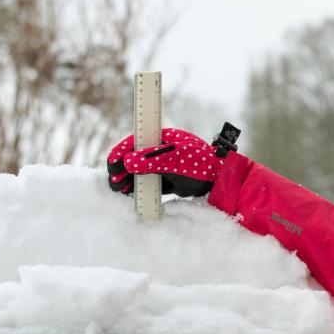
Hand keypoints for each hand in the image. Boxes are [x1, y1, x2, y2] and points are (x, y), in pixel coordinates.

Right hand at [106, 128, 225, 197]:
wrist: (221, 180)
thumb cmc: (202, 164)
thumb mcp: (177, 159)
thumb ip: (153, 161)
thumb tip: (128, 163)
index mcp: (163, 139)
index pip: (136, 142)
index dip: (121, 152)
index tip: (112, 164)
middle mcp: (161, 150)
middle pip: (134, 158)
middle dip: (121, 169)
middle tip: (113, 183)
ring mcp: (164, 166)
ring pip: (140, 172)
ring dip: (128, 180)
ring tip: (118, 190)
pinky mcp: (168, 180)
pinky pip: (149, 183)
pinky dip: (138, 188)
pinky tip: (129, 195)